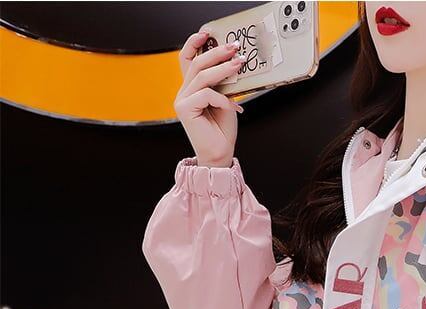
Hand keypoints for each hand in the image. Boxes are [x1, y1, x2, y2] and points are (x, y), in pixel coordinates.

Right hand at [174, 30, 244, 167]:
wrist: (219, 155)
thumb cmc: (222, 131)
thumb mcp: (226, 101)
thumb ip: (223, 85)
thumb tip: (232, 64)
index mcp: (192, 89)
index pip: (188, 60)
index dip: (195, 44)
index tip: (208, 33)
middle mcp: (184, 92)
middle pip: (197, 64)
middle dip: (216, 52)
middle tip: (234, 47)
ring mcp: (182, 100)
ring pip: (202, 76)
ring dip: (223, 68)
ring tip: (239, 64)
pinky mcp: (185, 109)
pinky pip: (206, 94)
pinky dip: (222, 98)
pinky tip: (234, 106)